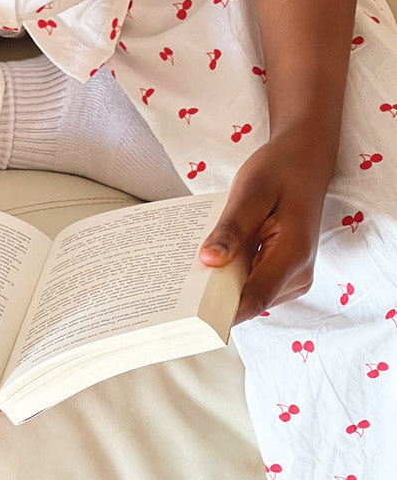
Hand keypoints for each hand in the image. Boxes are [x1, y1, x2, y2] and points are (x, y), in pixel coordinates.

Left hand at [198, 132, 334, 325]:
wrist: (303, 162)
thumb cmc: (278, 172)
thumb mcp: (251, 192)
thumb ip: (232, 228)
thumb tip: (208, 261)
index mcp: (293, 255)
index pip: (255, 299)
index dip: (221, 312)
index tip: (187, 317)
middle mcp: (298, 275)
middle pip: (249, 300)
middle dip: (215, 295)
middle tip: (177, 284)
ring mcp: (293, 278)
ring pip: (249, 294)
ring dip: (222, 284)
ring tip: (191, 266)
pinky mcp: (284, 274)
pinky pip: (253, 282)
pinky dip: (232, 274)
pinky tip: (213, 257)